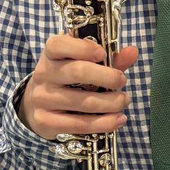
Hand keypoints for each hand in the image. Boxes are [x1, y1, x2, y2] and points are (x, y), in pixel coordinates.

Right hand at [20, 34, 137, 139]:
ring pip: (83, 102)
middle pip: (78, 71)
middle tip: (122, 81)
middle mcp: (43, 74)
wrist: (37, 107)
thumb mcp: (83, 64)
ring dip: (111, 103)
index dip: (83, 47)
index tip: (102, 53)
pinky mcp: (45, 122)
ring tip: (124, 101)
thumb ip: (110, 59)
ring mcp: (42, 99)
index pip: (59, 44)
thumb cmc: (68, 81)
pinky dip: (104, 123)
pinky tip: (118, 120)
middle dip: (107, 77)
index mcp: (51, 54)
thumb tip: (132, 52)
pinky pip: (80, 124)